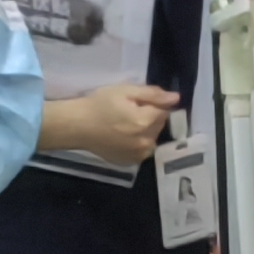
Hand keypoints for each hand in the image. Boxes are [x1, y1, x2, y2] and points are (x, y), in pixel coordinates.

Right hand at [48, 83, 178, 169]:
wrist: (77, 126)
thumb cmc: (99, 104)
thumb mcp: (125, 91)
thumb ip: (152, 94)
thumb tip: (176, 98)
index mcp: (146, 121)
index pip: (165, 110)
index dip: (152, 103)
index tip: (136, 101)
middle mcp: (146, 141)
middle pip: (159, 125)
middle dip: (150, 117)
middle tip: (128, 111)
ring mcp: (138, 155)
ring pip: (152, 138)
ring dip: (145, 131)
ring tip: (125, 125)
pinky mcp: (130, 162)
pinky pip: (142, 150)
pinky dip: (138, 143)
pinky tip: (122, 137)